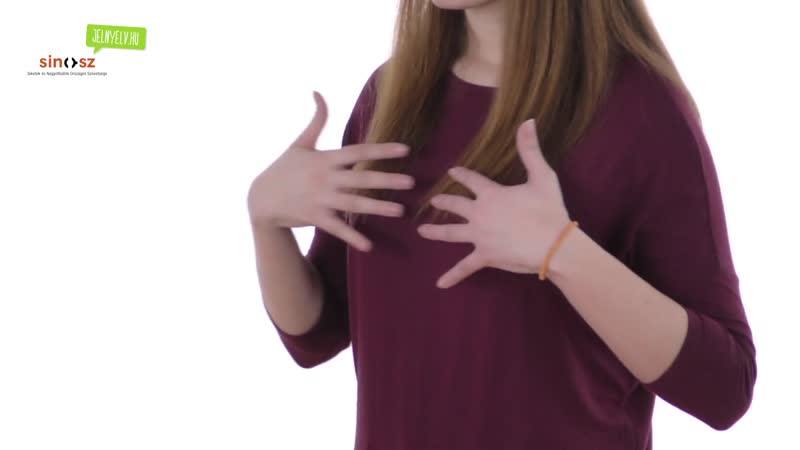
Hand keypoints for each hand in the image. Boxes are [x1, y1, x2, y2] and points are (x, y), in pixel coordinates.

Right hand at [247, 91, 414, 250]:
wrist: (260, 198)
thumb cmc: (284, 168)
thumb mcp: (300, 142)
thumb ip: (317, 119)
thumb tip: (318, 91)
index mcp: (325, 159)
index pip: (358, 152)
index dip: (381, 150)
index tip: (405, 150)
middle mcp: (324, 179)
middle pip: (360, 179)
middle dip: (386, 180)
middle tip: (411, 182)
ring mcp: (320, 200)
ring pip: (353, 204)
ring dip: (377, 208)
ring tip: (400, 210)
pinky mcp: (315, 218)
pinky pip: (337, 229)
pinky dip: (352, 237)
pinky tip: (369, 245)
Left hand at [416, 119, 571, 287]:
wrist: (554, 245)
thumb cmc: (549, 211)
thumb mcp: (542, 176)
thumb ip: (530, 149)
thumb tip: (528, 120)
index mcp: (491, 194)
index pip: (471, 180)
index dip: (461, 174)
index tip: (452, 171)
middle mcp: (479, 214)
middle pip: (455, 205)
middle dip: (443, 201)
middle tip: (433, 200)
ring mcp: (479, 237)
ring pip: (450, 233)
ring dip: (435, 231)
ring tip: (422, 231)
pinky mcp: (484, 256)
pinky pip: (464, 268)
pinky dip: (452, 276)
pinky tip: (440, 284)